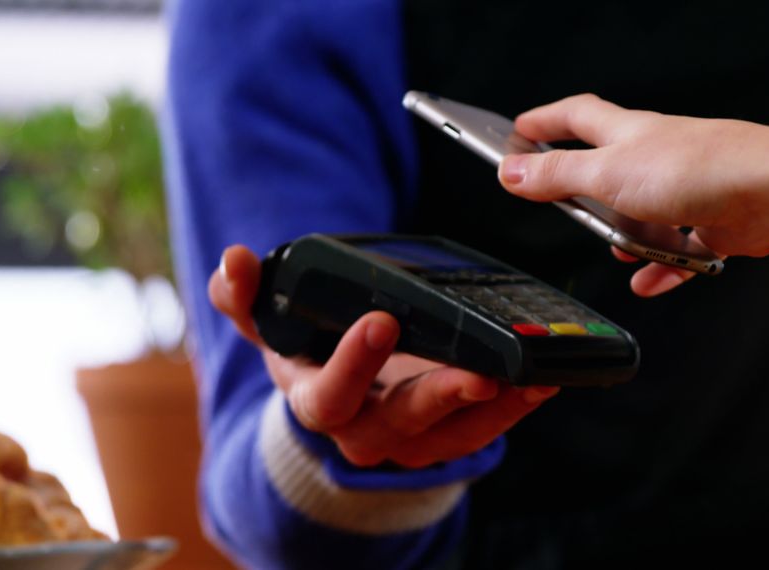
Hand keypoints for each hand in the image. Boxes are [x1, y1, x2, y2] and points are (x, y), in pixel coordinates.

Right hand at [208, 244, 558, 468]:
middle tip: (477, 373)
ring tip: (527, 379)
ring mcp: (409, 438)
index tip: (379, 321)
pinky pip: (482, 432)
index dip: (352, 365)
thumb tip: (231, 262)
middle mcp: (363, 429)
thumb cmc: (309, 352)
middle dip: (440, 396)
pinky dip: (512, 408)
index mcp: (318, 400)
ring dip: (494, 409)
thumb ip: (245, 296)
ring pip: (453, 436)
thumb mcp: (272, 325)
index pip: (329, 396)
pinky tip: (537, 379)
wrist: (337, 394)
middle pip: (401, 422)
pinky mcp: (445, 436)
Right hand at [497, 94, 768, 295]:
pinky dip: (660, 268)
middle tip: (558, 201)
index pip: (576, 117)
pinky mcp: (713, 222)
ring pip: (643, 211)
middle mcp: (658, 155)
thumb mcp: (608, 175)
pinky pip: (678, 249)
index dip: (545, 121)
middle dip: (582, 185)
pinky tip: (648, 282)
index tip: (519, 130)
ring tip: (615, 249)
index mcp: (628, 133)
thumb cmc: (702, 169)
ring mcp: (687, 189)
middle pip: (608, 165)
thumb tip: (511, 173)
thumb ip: (558, 177)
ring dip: (624, 233)